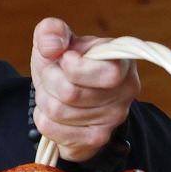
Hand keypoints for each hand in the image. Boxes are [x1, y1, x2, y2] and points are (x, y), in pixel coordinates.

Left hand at [30, 18, 139, 161]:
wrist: (68, 97)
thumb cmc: (66, 64)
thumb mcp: (58, 42)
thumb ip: (51, 32)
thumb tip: (52, 46)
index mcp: (123, 61)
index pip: (107, 73)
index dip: (73, 67)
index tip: (66, 59)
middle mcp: (127, 91)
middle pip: (70, 93)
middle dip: (49, 82)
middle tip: (53, 77)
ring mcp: (114, 118)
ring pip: (58, 112)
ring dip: (44, 100)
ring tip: (53, 94)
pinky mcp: (96, 138)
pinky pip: (52, 130)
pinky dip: (43, 119)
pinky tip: (54, 113)